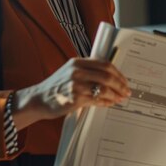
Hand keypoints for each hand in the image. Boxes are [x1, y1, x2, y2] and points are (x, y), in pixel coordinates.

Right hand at [12, 58, 131, 128]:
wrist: (38, 99)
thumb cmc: (56, 87)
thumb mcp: (70, 72)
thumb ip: (87, 71)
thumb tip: (110, 76)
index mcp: (77, 62)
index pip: (104, 64)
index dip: (118, 73)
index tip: (124, 80)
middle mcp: (76, 71)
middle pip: (107, 76)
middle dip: (120, 84)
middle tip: (126, 91)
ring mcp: (75, 85)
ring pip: (103, 89)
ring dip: (115, 95)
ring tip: (120, 98)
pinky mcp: (74, 98)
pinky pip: (96, 100)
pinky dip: (105, 102)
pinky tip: (109, 103)